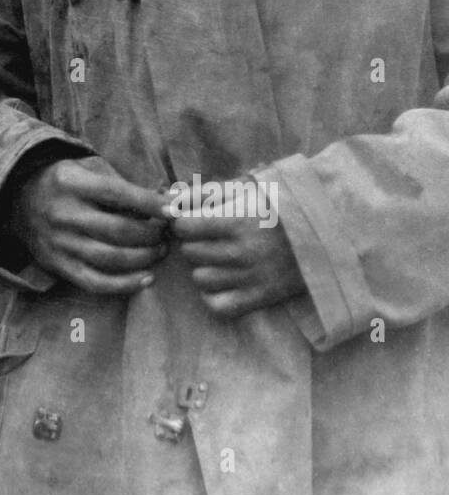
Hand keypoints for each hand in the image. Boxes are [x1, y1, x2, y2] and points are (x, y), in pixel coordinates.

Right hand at [9, 156, 169, 294]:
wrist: (16, 200)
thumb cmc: (65, 182)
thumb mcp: (87, 168)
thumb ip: (122, 182)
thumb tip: (167, 197)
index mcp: (71, 183)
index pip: (118, 193)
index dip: (149, 203)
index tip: (174, 210)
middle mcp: (64, 214)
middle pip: (118, 230)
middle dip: (151, 234)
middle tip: (167, 234)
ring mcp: (60, 243)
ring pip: (111, 258)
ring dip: (144, 258)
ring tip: (159, 251)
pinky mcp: (59, 265)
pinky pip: (95, 282)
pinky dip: (125, 285)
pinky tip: (147, 279)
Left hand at [170, 179, 305, 317]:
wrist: (324, 233)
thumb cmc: (278, 206)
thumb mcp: (244, 188)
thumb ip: (204, 193)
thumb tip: (171, 202)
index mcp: (236, 221)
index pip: (183, 226)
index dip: (183, 222)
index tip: (192, 220)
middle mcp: (240, 252)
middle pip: (189, 252)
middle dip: (193, 243)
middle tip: (208, 238)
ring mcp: (250, 277)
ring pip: (200, 278)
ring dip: (203, 267)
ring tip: (218, 258)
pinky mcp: (259, 297)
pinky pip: (217, 305)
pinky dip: (213, 295)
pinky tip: (222, 280)